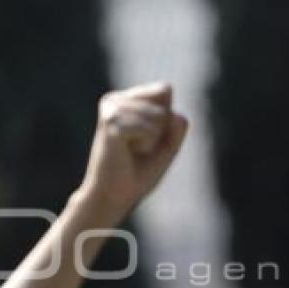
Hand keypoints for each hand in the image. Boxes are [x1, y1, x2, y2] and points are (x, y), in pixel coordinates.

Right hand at [80, 82, 188, 212]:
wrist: (113, 196)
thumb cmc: (137, 173)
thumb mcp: (166, 146)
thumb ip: (177, 126)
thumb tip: (174, 114)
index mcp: (124, 100)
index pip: (164, 90)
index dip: (166, 118)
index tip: (147, 138)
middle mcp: (114, 99)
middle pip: (164, 99)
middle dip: (162, 129)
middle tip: (138, 148)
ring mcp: (111, 108)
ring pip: (160, 115)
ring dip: (153, 139)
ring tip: (131, 151)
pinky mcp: (111, 122)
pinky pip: (150, 129)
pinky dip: (147, 145)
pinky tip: (126, 153)